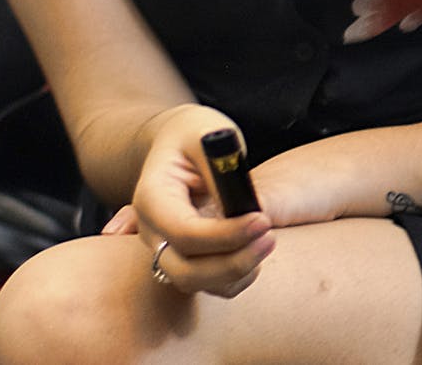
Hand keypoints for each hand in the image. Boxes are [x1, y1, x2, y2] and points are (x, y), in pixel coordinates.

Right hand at [130, 107, 275, 297]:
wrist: (178, 145)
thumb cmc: (195, 136)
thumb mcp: (209, 136)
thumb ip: (222, 168)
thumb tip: (244, 205)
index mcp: (151, 197)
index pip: (183, 232)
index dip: (225, 234)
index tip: (263, 219)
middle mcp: (151, 230)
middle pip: (183, 270)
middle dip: (232, 263)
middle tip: (270, 237)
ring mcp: (163, 248)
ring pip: (194, 283)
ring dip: (237, 272)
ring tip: (268, 240)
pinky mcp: (182, 259)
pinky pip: (208, 285)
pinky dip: (236, 278)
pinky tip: (257, 250)